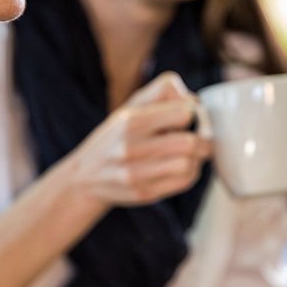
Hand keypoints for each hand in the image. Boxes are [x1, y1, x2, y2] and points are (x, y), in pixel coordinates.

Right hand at [68, 71, 211, 206]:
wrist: (84, 176)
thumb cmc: (115, 137)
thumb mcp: (130, 107)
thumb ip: (162, 93)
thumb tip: (197, 103)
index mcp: (130, 120)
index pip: (184, 112)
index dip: (193, 114)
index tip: (188, 119)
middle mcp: (130, 147)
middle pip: (190, 142)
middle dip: (202, 139)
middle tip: (200, 139)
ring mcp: (135, 173)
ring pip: (189, 164)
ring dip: (197, 159)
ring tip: (190, 154)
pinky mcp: (143, 193)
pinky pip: (184, 182)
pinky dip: (190, 174)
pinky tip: (181, 168)